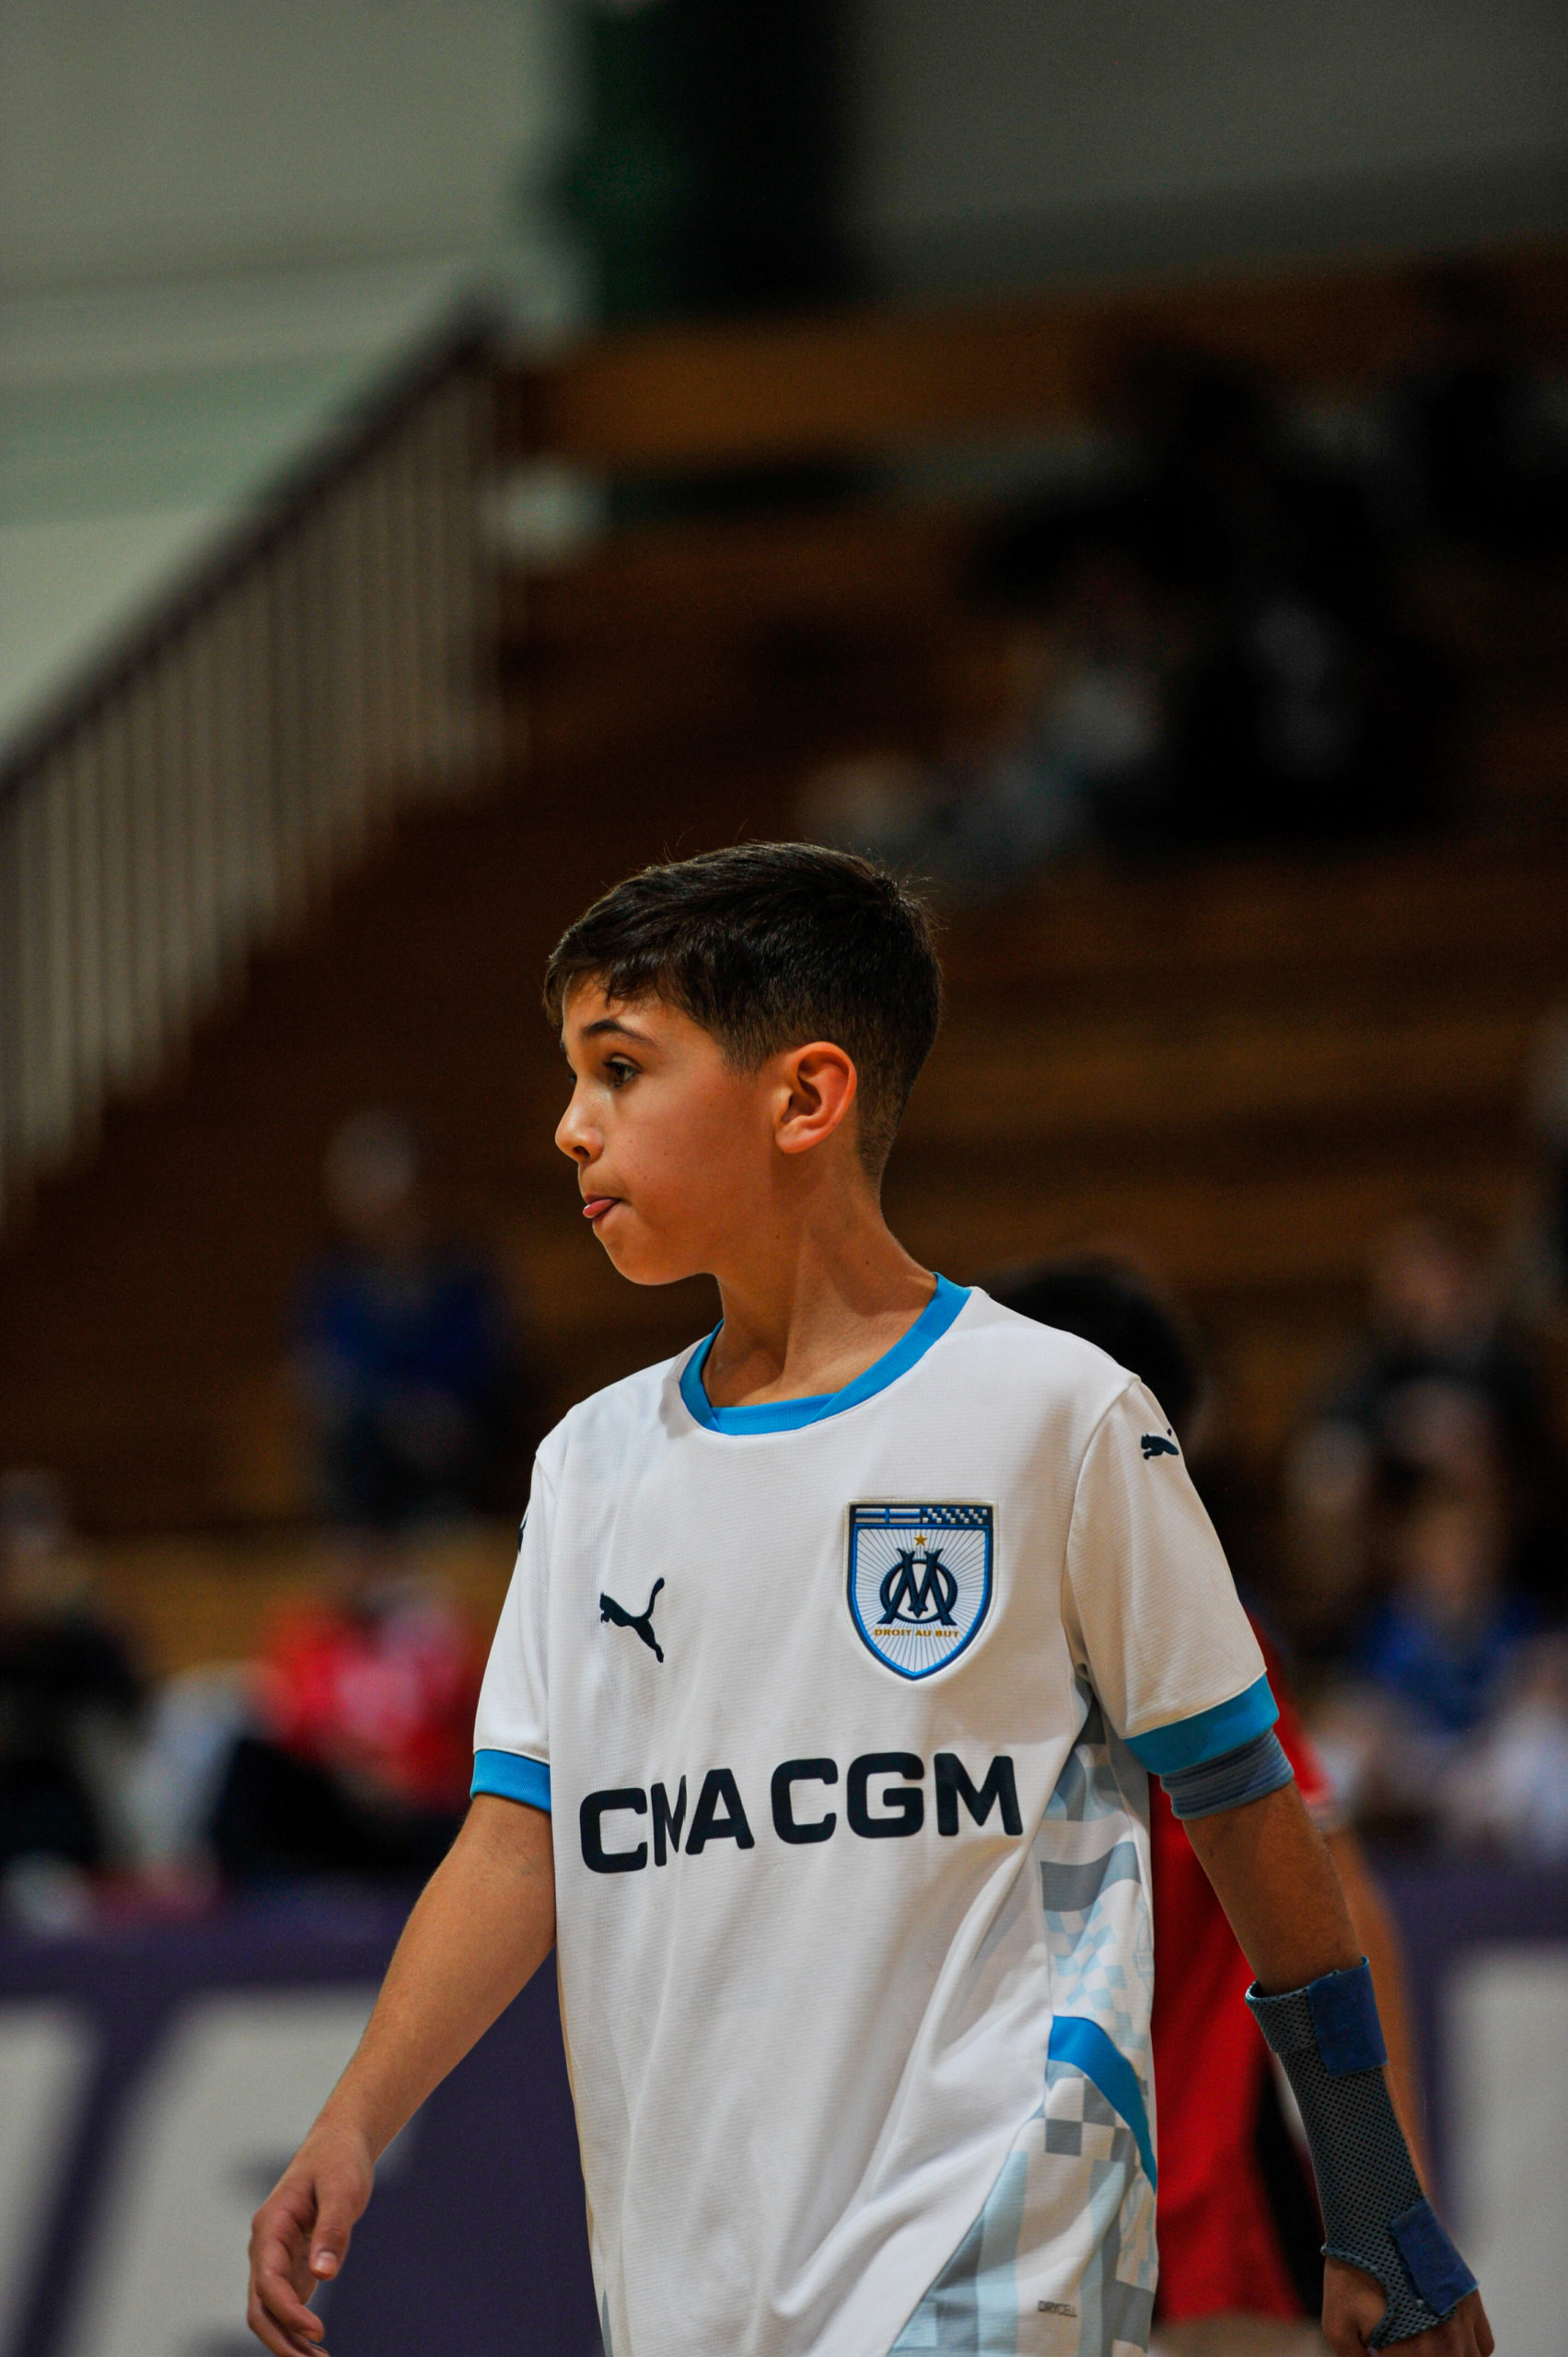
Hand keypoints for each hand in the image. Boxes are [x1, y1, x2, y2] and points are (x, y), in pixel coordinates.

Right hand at [247, 2121, 373, 2355]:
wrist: (339, 2143)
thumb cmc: (339, 2160)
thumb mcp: (342, 2188)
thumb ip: (332, 2230)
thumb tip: (324, 2276)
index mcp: (271, 2226)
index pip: (268, 2282)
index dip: (289, 2311)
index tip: (317, 2332)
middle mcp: (266, 2247)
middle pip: (260, 2307)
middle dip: (281, 2340)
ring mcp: (277, 2258)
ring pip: (271, 2311)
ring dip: (289, 2341)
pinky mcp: (293, 2264)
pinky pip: (287, 2305)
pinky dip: (297, 2329)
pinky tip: (317, 2347)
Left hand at [1324, 2257, 1493, 2355]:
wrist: (1374, 2218)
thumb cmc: (1351, 2272)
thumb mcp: (1337, 2326)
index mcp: (1416, 2355)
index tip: (1387, 2352)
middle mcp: (1447, 2344)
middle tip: (1403, 2347)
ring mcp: (1464, 2324)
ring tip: (1423, 2346)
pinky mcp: (1472, 2303)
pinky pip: (1482, 2346)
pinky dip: (1468, 2350)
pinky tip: (1444, 2342)